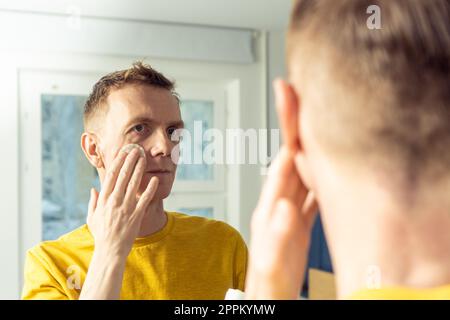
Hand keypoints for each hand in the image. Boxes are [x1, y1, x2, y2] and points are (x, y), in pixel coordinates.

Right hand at [87, 147, 158, 257]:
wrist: (110, 250)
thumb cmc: (101, 234)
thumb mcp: (92, 217)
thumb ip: (93, 202)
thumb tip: (93, 189)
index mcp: (104, 200)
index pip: (110, 176)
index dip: (117, 162)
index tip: (122, 152)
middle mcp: (114, 201)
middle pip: (122, 176)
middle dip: (129, 161)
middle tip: (136, 149)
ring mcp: (125, 207)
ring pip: (133, 184)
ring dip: (139, 169)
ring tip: (144, 158)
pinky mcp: (136, 215)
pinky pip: (144, 199)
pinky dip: (149, 189)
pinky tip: (154, 179)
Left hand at [245, 79, 318, 298]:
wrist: (267, 296)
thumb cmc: (266, 282)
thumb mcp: (271, 260)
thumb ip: (278, 233)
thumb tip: (285, 206)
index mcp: (270, 209)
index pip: (282, 165)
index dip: (288, 136)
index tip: (293, 108)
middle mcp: (278, 205)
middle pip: (292, 161)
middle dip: (298, 133)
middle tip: (305, 103)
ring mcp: (288, 212)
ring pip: (303, 175)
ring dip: (311, 153)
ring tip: (322, 132)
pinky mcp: (298, 223)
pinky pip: (311, 196)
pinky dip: (320, 181)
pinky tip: (328, 173)